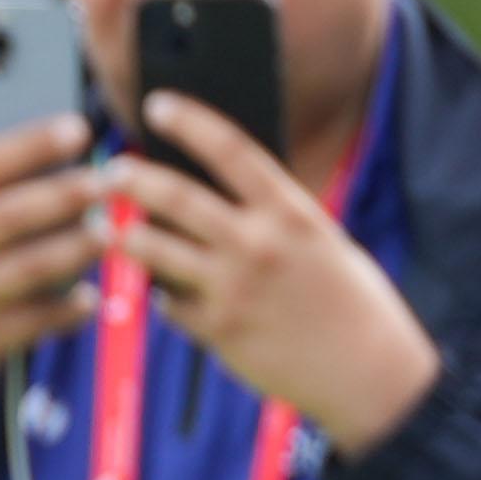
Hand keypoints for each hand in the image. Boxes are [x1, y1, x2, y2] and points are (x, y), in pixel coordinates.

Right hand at [0, 115, 102, 413]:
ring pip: (27, 268)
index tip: (77, 127)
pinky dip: (67, 310)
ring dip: (75, 249)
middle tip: (111, 180)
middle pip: (7, 215)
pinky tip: (90, 299)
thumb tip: (61, 162)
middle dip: (63, 194)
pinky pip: (34, 322)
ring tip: (112, 233)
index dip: (29, 146)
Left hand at [120, 98, 439, 449]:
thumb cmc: (350, 302)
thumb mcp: (320, 242)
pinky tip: (161, 292)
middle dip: (132, 178)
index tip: (156, 104)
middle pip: (175, 196)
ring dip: (124, 236)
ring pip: (153, 249)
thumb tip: (211, 190)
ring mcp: (233, 288)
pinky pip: (167, 303)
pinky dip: (161, 295)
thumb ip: (271, 217)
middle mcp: (258, 244)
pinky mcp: (218, 330)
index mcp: (291, 212)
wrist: (371, 375)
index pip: (231, 150)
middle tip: (110, 171)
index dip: (189, 121)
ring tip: (109, 229)